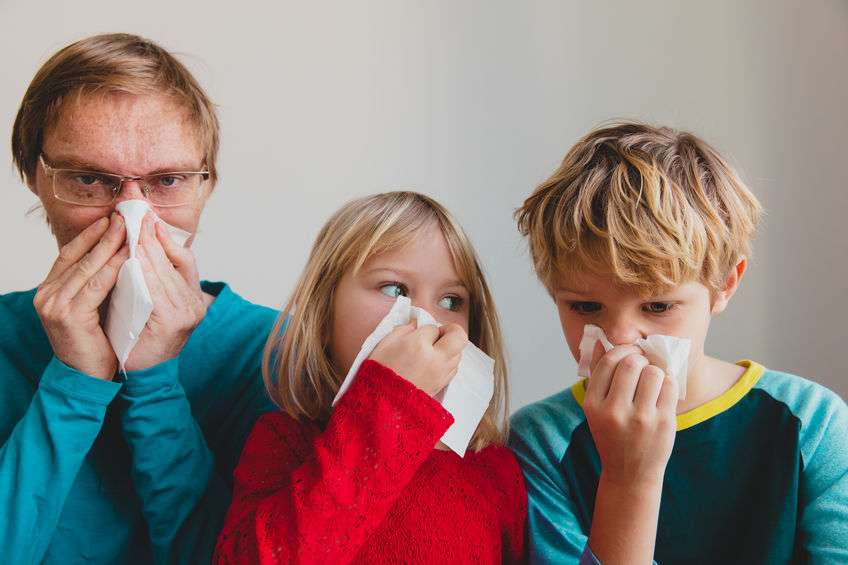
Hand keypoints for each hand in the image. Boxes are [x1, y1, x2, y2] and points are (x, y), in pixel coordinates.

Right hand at [34, 214, 127, 379]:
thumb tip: (117, 252)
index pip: (70, 253)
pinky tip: (129, 256)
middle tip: (124, 215)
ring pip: (88, 267)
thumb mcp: (93, 306)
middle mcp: (46, 294)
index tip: (110, 217)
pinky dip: (114, 268)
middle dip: (103, 234)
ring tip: (129, 228)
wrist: (86, 377)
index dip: (90, 234)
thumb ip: (97, 283)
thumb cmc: (95, 341)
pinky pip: (96, 285)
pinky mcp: (68, 316)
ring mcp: (54, 305)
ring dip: (110, 245)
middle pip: (78, 256)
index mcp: (50, 290)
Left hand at [124, 215, 206, 370]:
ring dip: (144, 247)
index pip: (184, 258)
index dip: (165, 235)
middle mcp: (195, 303)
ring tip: (128, 227)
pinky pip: (154, 290)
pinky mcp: (172, 322)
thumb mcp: (153, 301)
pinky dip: (142, 270)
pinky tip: (129, 256)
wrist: (144, 374)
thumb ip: (154, 277)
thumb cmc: (143, 336)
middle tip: (132, 211)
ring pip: (162, 272)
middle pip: (172, 260)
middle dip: (149, 234)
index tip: (147, 215)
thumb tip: (143, 242)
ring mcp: (186, 313)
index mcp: (195, 297)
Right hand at [369, 322, 466, 395]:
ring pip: (458, 354)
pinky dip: (447, 362)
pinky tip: (433, 364)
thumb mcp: (384, 344)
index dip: (426, 327)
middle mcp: (435, 359)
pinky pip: (453, 369)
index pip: (433, 327)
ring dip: (450, 348)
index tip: (418, 333)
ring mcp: (441, 374)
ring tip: (433, 352)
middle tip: (439, 334)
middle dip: (452, 331)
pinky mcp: (441, 386)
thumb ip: (403, 329)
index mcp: (418, 345)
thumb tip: (416, 323)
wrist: (380, 403)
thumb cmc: (378, 373)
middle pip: (459, 337)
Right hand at [583, 342, 677, 485]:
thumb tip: (602, 341)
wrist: (629, 474)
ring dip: (655, 370)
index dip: (622, 350)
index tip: (630, 353)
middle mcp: (614, 411)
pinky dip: (668, 382)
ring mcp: (640, 418)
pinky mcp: (662, 423)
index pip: (608, 362)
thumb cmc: (612, 435)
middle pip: (631, 363)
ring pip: (653, 372)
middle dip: (639, 358)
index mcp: (593, 404)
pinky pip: (669, 385)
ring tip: (652, 380)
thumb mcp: (596, 409)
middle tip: (642, 364)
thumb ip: (598, 375)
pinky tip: (662, 390)